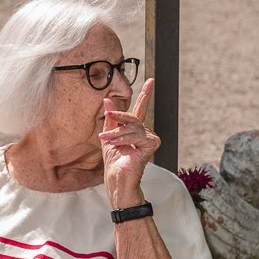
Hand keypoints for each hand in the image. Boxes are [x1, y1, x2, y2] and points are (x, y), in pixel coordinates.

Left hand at [99, 77, 160, 205]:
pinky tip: (119, 145)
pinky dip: (124, 139)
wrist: (117, 179)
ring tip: (106, 140)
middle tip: (108, 118)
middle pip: (133, 116)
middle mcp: (144, 132)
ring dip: (117, 133)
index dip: (145, 94)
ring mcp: (149, 139)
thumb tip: (107, 99)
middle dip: (119, 116)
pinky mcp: (151, 145)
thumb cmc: (113, 162)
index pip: (140, 108)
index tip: (151, 80)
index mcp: (134, 130)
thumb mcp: (107, 136)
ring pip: (133, 126)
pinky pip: (137, 135)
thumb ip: (109, 119)